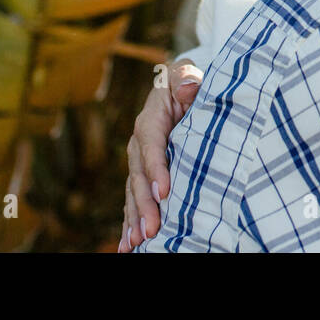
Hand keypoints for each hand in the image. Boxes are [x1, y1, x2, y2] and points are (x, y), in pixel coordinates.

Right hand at [118, 58, 202, 251]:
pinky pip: (134, 199)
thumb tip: (187, 86)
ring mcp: (139, 160)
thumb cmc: (190, 81)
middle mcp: (140, 143)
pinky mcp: (144, 174)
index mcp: (151, 119)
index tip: (164, 192)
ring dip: (134, 218)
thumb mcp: (189, 74)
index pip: (152, 145)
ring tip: (137, 242)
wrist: (182, 86)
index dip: (156, 168)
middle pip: (139, 176)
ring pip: (134, 192)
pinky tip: (130, 245)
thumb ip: (187, 79)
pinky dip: (130, 221)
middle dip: (144, 204)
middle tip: (151, 229)